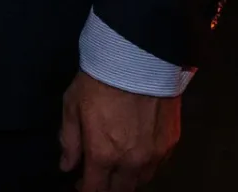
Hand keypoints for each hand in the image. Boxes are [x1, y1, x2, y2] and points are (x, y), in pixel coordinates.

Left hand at [59, 71, 179, 191]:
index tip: (80, 184)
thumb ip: (69, 141)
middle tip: (98, 178)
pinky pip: (158, 166)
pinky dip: (146, 167)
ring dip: (127, 179)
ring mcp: (155, 155)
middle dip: (107, 189)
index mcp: (103, 155)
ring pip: (141, 181)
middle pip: (120, 191)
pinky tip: (137, 155)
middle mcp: (132, 162)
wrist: (138, 59)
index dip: (85, 190)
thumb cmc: (99, 81)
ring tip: (117, 168)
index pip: (95, 190)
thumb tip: (67, 166)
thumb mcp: (72, 106)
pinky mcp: (171, 143)